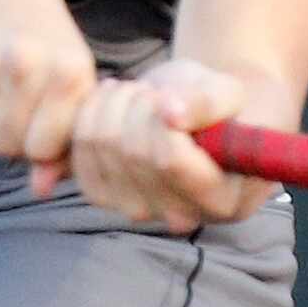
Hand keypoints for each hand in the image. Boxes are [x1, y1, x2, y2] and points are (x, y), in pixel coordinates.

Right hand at [0, 0, 96, 168]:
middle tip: (16, 114)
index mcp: (69, 72)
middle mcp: (26, 65)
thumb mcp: (71, 84)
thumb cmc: (47, 45)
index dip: (39, 146)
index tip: (41, 126)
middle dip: (10, 141)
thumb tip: (41, 190)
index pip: (43, 148)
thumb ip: (63, 142)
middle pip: (6, 146)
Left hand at [50, 59, 274, 231]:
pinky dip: (88, 117)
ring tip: (138, 93)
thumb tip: (171, 113)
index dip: (161, 118)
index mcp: (223, 198)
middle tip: (155, 90)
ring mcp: (140, 211)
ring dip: (114, 105)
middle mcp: (180, 216)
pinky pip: (78, 155)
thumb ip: (208, 103)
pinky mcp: (106, 198)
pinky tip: (112, 101)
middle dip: (139, 105)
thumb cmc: (224, 105)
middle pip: (134, 153)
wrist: (201, 116)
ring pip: (103, 148)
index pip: (171, 161)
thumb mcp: (228, 93)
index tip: (170, 95)